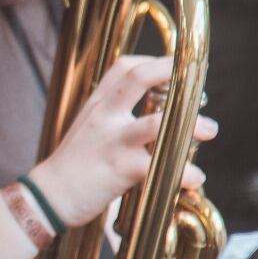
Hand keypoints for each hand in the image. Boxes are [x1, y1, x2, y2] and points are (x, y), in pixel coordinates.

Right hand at [25, 55, 217, 227]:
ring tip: (209, 130)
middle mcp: (104, 116)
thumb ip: (115, 115)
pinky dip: (182, 172)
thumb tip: (154, 115)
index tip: (179, 68)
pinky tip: (194, 177)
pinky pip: (156, 166)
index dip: (157, 62)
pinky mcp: (118, 169)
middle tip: (200, 84)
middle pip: (139, 78)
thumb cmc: (73, 165)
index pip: (126, 66)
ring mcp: (111, 141)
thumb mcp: (88, 128)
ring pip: (156, 123)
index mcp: (97, 104)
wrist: (49, 196)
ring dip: (190, 125)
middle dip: (175, 74)